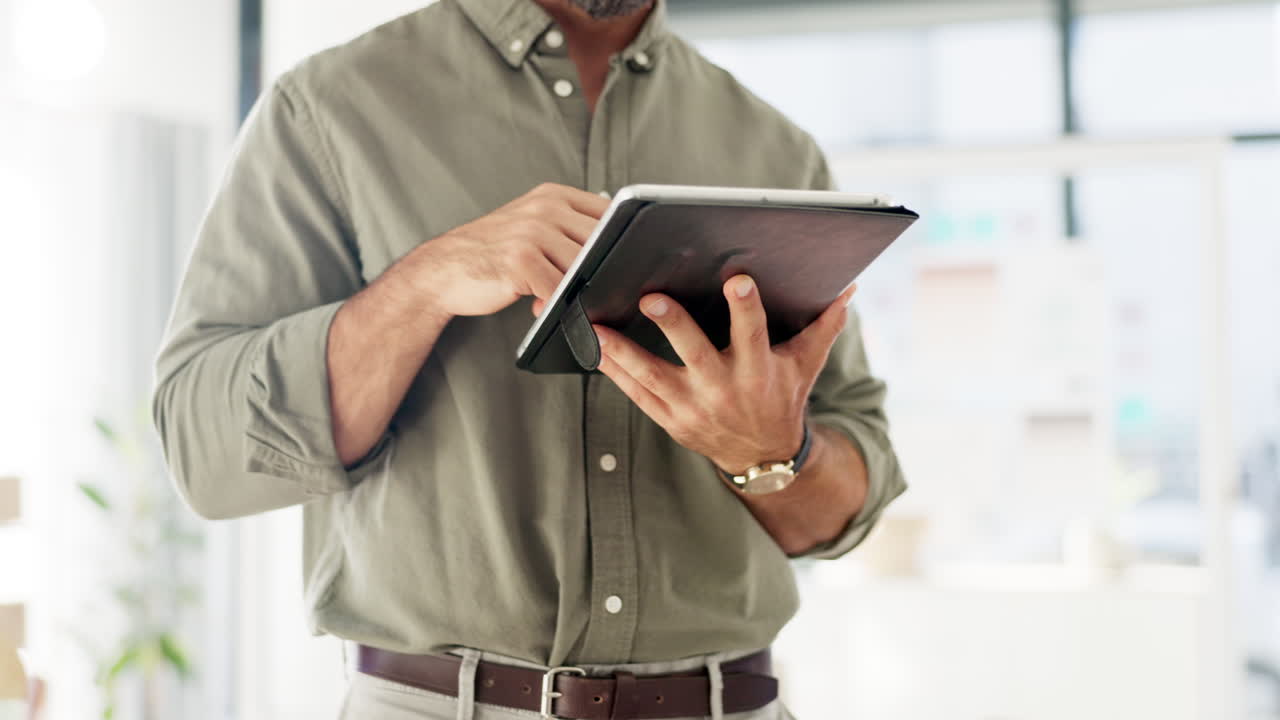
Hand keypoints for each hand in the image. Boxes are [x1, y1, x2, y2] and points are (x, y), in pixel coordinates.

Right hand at [404, 183, 608, 317]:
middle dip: (602, 270)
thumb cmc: (493, 253)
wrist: (442, 269)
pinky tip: (541, 305)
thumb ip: (569, 230)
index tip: (625, 261)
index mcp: (553, 195)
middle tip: (596, 289)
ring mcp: (532, 232)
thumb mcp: (532, 227)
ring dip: (577, 290)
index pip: (609, 213)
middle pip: (601, 242)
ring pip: (582, 267)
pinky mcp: (520, 260)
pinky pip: (558, 288)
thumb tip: (618, 252)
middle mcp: (545, 208)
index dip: (622, 240)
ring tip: (559, 297)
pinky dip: (556, 304)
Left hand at [594, 275, 856, 474]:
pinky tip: (593, 346)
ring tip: (595, 325)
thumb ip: (824, 325)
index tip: (738, 280)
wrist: (762, 456)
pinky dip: (614, 371)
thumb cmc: (782, 396)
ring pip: (653, 377)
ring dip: (623, 351)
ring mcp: (692, 408)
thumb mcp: (806, 364)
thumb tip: (848, 288)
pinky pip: (636, 394)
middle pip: (696, 354)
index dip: (746, 308)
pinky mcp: (669, 420)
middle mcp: (724, 390)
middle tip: (651, 298)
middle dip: (674, 326)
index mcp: (758, 372)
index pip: (753, 335)